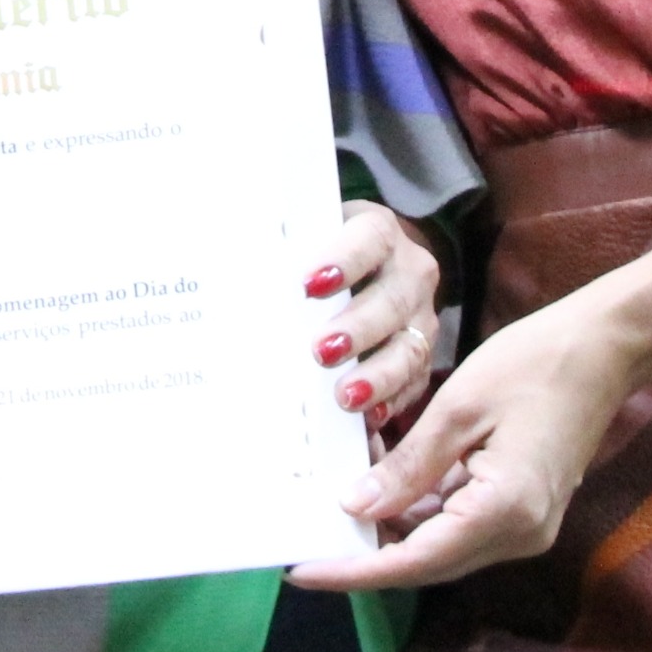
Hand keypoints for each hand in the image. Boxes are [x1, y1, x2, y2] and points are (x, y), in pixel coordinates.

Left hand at [289, 283, 651, 591]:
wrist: (606, 347)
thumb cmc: (536, 364)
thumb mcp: (458, 408)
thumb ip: (408, 466)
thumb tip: (356, 508)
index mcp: (506, 510)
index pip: (415, 561)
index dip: (355, 570)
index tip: (303, 570)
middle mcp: (521, 532)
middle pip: (428, 562)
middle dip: (366, 554)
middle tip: (307, 538)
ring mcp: (527, 524)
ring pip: (442, 545)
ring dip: (391, 529)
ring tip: (336, 497)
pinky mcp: (525, 508)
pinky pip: (460, 524)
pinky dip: (419, 510)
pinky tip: (383, 479)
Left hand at [304, 201, 442, 431]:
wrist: (374, 260)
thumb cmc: (326, 248)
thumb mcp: (310, 234)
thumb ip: (281, 249)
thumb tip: (227, 269)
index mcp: (378, 232)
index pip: (368, 240)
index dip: (343, 261)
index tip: (308, 284)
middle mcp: (409, 272)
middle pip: (390, 301)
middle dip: (357, 329)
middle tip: (320, 352)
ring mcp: (422, 317)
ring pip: (409, 348)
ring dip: (377, 375)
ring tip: (345, 397)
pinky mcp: (423, 356)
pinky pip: (414, 383)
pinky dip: (392, 402)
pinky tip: (369, 419)